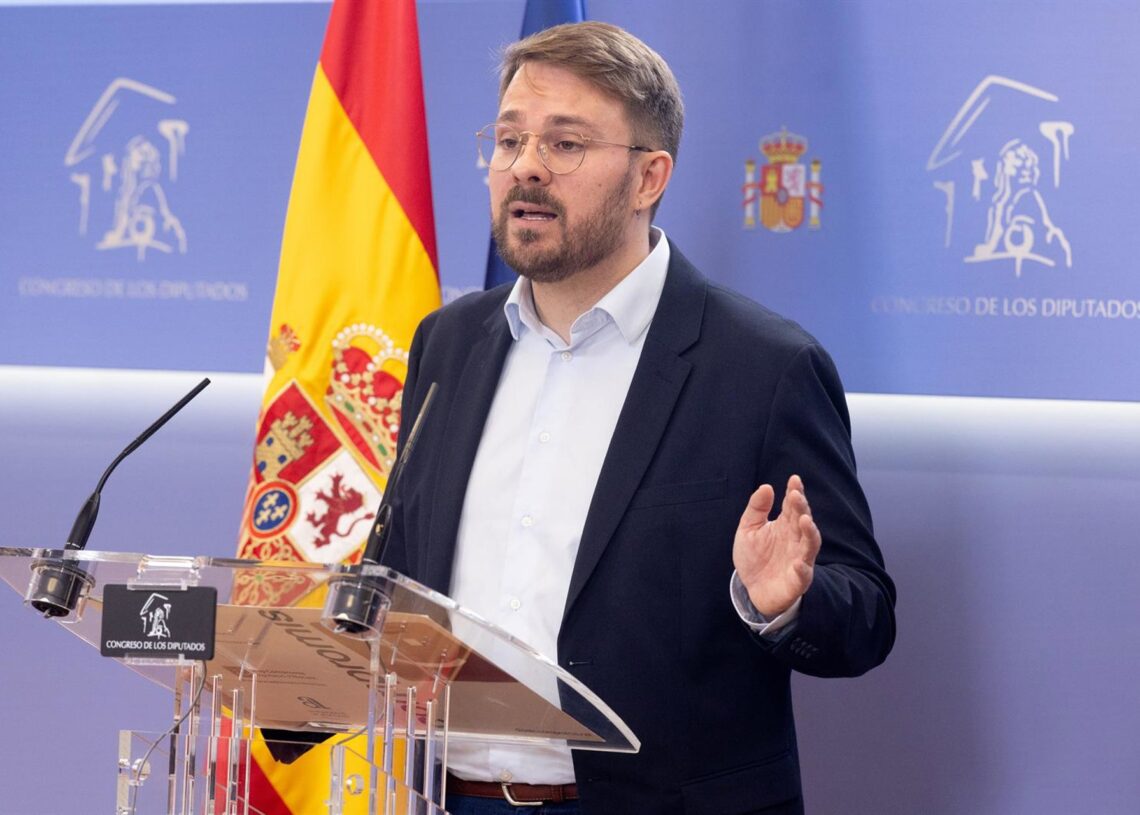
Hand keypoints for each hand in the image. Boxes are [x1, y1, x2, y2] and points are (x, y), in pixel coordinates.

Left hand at [732, 474, 820, 617]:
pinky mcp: (797, 580)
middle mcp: (796, 539)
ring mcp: (799, 559)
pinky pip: (804, 574)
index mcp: (785, 525)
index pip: (793, 506)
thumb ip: (756, 509)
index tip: (794, 479)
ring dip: (810, 532)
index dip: (795, 492)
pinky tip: (799, 562)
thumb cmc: (754, 557)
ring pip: (811, 544)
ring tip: (805, 520)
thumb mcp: (748, 529)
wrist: (753, 589)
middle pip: (803, 520)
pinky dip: (803, 568)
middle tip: (796, 495)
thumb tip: (766, 487)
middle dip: (801, 508)